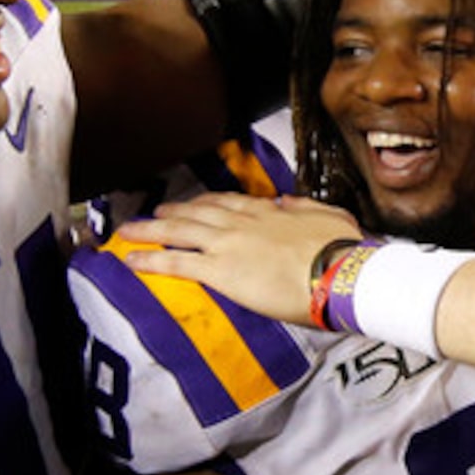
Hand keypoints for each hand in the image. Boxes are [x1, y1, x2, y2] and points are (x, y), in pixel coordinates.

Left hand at [121, 191, 364, 323]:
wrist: (340, 272)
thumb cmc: (343, 252)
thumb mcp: (332, 217)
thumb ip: (306, 208)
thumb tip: (287, 202)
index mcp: (271, 212)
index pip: (232, 203)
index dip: (211, 202)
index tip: (199, 203)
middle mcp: (244, 222)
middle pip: (199, 212)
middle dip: (175, 210)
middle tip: (158, 210)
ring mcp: (228, 243)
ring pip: (179, 231)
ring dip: (151, 229)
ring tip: (131, 230)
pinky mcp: (219, 270)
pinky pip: (176, 263)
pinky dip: (150, 260)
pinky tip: (131, 260)